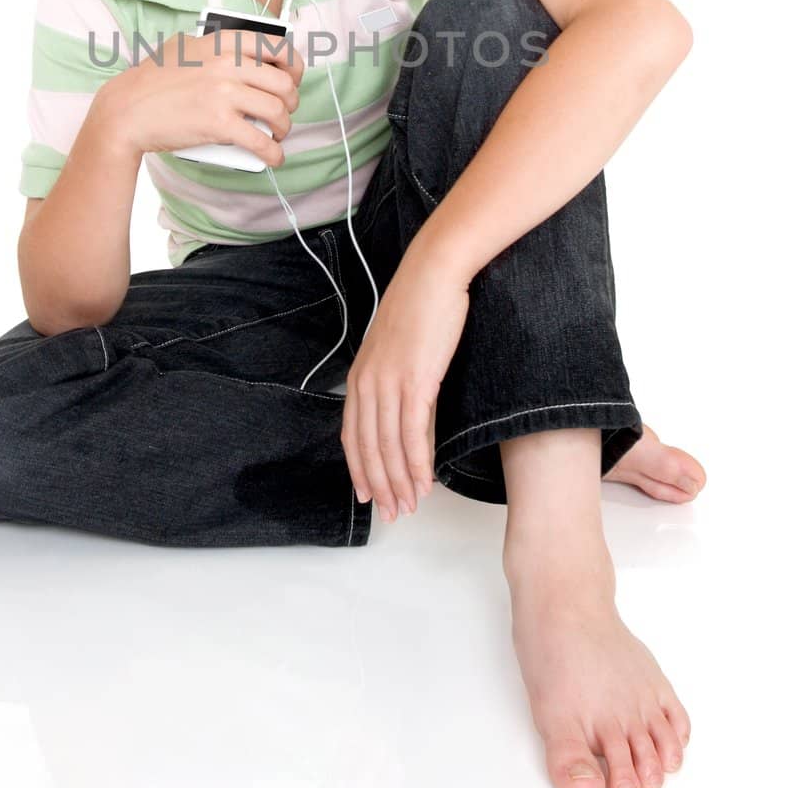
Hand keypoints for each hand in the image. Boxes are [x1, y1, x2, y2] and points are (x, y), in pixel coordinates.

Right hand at [95, 26, 302, 168]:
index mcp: (223, 42)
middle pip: (283, 83)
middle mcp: (228, 64)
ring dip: (285, 126)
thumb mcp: (182, 46)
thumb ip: (213, 45)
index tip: (292, 78)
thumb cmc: (151, 80)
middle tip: (284, 111)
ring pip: (277, 111)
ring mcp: (224, 94)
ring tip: (277, 134)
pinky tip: (274, 156)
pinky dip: (274, 152)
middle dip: (291, 101)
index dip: (294, 65)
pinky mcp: (219, 124)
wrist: (126, 111)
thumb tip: (242, 53)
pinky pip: (260, 141)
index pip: (277, 47)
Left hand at [340, 248, 470, 521]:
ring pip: (389, 447)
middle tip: (393, 513)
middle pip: (369, 448)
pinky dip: (418, 463)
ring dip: (401, 481)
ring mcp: (390, 382)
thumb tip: (406, 411)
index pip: (352, 436)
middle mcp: (368, 383)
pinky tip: (425, 482)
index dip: (360, 470)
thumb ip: (396, 380)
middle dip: (380, 485)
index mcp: (359, 376)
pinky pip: (413, 434)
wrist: (434, 274)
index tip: (369, 496)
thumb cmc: (421, 306)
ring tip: (411, 505)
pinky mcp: (416, 381)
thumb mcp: (399, 348)